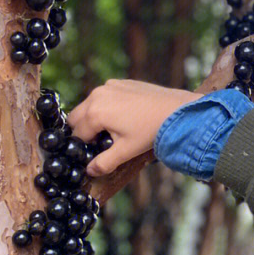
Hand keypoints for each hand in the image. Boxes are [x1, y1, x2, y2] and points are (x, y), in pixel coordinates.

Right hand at [66, 79, 201, 176]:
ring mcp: (109, 86)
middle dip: (84, 130)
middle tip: (101, 142)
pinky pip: (104, 95)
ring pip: (89, 104)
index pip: (77, 134)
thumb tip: (89, 171)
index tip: (93, 152)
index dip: (83, 146)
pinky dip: (106, 106)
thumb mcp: (126, 151)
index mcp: (95, 113)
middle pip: (76, 117)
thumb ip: (104, 162)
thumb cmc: (151, 131)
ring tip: (114, 129)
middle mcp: (97, 95)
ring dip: (94, 117)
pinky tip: (124, 116)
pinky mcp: (120, 82)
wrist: (177, 111)